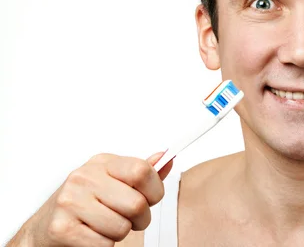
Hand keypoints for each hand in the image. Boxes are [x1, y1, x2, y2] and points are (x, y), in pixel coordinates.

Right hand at [12, 152, 172, 246]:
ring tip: (106, 226)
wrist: (44, 228)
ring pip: (122, 227)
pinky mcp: (62, 228)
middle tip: (128, 219)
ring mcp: (70, 201)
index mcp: (102, 163)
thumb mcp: (113, 181)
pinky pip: (104, 244)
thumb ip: (141, 172)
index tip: (150, 199)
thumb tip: (166, 158)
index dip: (155, 191)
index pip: (142, 171)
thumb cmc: (85, 204)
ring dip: (119, 234)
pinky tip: (91, 236)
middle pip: (136, 203)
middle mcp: (84, 177)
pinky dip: (104, 246)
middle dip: (140, 219)